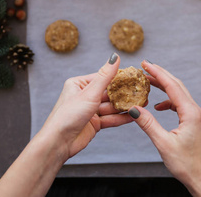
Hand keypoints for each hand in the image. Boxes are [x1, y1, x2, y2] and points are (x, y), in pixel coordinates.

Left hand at [0, 53, 132, 196]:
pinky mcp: (94, 123)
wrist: (59, 142)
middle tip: (142, 91)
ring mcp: (90, 110)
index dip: (120, 77)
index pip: (104, 77)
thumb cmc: (67, 115)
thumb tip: (114, 57)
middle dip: (125, 93)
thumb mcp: (90, 93)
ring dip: (125, 106)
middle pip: (109, 92)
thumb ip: (105, 76)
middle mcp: (84, 96)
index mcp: (79, 84)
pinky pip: (111, 118)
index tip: (136, 76)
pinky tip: (134, 115)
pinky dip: (121, 117)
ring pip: (111, 106)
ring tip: (142, 103)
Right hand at [129, 60, 200, 196]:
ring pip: (178, 93)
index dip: (157, 73)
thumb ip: (148, 124)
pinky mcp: (192, 121)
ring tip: (148, 82)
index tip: (145, 64)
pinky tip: (158, 106)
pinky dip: (167, 100)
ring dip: (163, 86)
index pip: (172, 86)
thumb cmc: (187, 164)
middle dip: (160, 74)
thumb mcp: (163, 144)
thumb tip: (134, 108)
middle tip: (144, 67)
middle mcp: (195, 111)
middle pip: (176, 85)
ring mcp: (195, 115)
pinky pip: (179, 104)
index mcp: (190, 113)